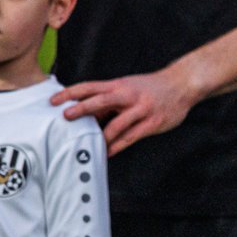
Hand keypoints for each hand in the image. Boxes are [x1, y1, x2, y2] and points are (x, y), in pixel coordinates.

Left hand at [55, 65, 202, 155]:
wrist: (184, 84)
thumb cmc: (151, 88)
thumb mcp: (129, 87)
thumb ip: (109, 100)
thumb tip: (86, 115)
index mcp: (119, 85)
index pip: (90, 87)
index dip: (70, 93)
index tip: (53, 100)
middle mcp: (129, 95)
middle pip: (101, 101)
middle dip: (82, 109)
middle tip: (65, 117)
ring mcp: (142, 109)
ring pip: (117, 124)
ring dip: (100, 136)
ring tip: (87, 146)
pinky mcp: (153, 122)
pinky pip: (131, 136)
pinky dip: (117, 145)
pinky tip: (108, 152)